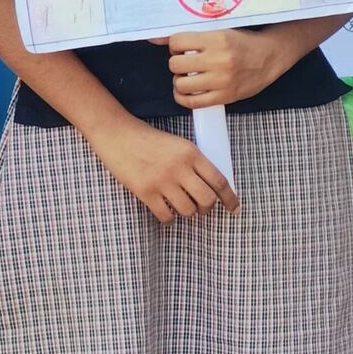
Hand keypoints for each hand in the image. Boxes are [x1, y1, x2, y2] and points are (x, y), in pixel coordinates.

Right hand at [88, 116, 238, 221]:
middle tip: (203, 208)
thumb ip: (196, 163)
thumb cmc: (150, 140)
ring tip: (181, 205)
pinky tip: (166, 212)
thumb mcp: (180, 146)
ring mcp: (162, 181)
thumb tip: (213, 188)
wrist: (118, 134)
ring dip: (188, 212)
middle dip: (208, 208)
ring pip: (188, 210)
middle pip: (207, 199)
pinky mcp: (144, 191)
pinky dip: (169, 219)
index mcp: (192, 154)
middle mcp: (180, 168)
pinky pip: (166, 216)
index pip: (220, 181)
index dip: (230, 198)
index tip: (235, 208)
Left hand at [158, 27, 293, 108]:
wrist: (271, 56)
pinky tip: (188, 91)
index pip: (177, 42)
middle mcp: (219, 60)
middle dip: (177, 63)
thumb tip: (154, 39)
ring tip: (190, 76)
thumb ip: (188, 36)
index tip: (184, 48)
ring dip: (180, 81)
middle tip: (187, 63)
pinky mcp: (225, 96)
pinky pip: (192, 102)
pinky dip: (184, 97)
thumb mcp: (219, 31)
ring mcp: (222, 80)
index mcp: (217, 39)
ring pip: (180, 84)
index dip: (176, 45)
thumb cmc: (243, 42)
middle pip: (175, 64)